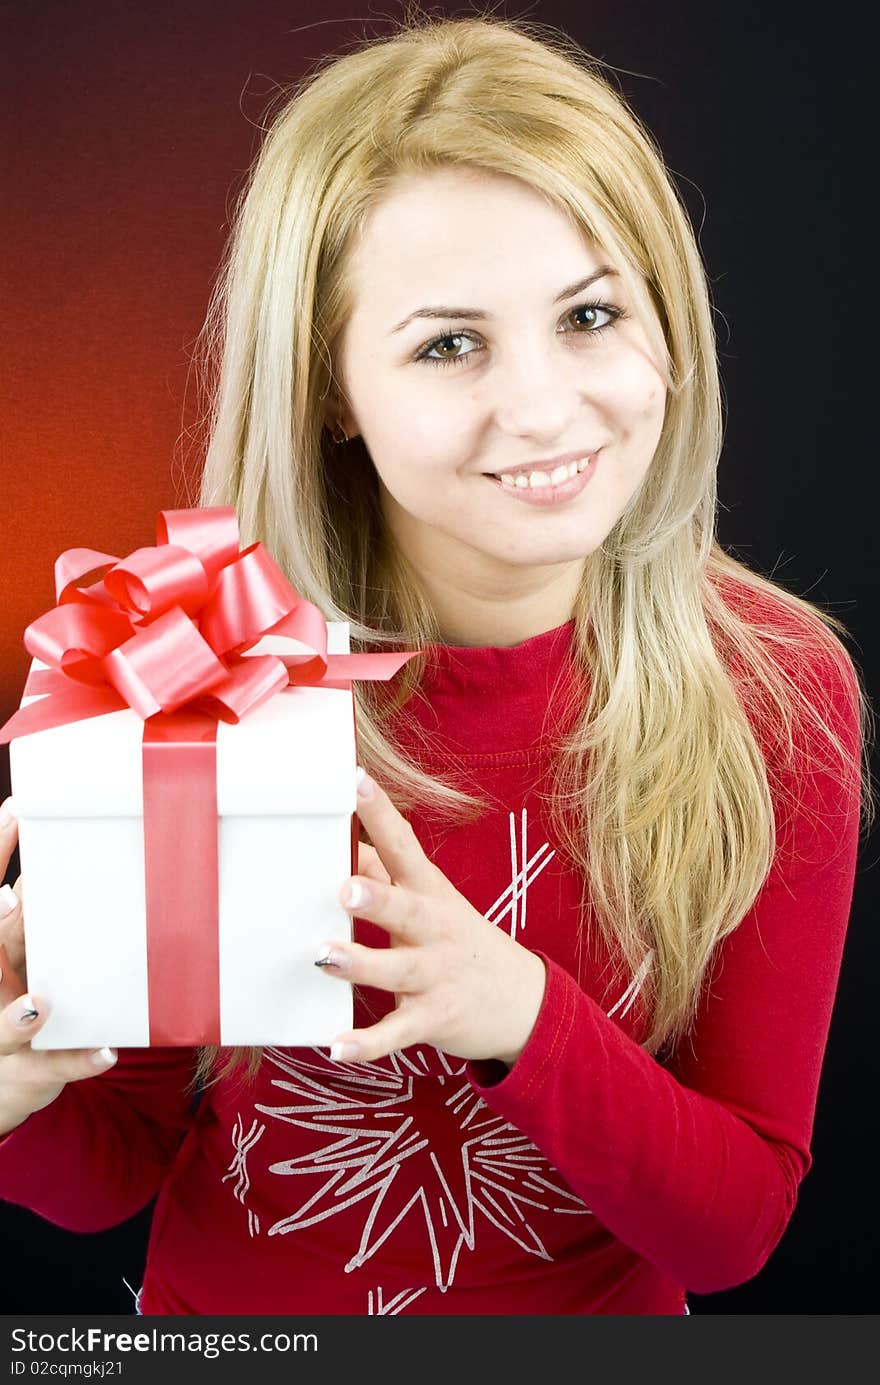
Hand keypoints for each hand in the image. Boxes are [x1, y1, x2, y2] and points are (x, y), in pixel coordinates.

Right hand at [0, 798, 117, 1137]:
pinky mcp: (29, 1071)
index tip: (16, 809)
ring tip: (38, 1005)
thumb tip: (70, 857)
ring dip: (18, 1016)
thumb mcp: (24, 951)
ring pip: (3, 1028)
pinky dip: (79, 1060)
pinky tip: (106, 1052)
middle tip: (9, 898)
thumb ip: (39, 912)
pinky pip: (54, 1067)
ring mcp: (1, 1036)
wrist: (6, 1079)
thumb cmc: (23, 997)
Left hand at [315, 770, 546, 1066]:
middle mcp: (435, 929)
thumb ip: (384, 874)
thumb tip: (344, 840)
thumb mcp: (429, 901)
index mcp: (430, 892)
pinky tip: (337, 1047)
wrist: (524, 1003)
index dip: (379, 812)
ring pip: (397, 970)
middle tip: (345, 889)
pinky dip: (369, 1042)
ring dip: (361, 964)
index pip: (403, 844)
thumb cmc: (458, 941)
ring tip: (323, 957)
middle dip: (377, 898)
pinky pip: (398, 1032)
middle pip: (406, 909)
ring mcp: (437, 975)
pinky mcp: (434, 1018)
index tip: (353, 779)